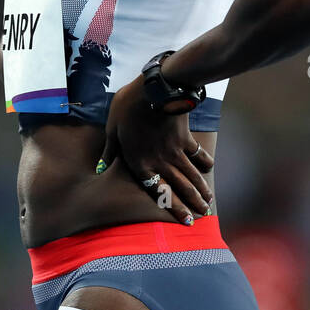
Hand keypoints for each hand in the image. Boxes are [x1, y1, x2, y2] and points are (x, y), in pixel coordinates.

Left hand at [98, 73, 213, 223]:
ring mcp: (175, 152)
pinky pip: (198, 154)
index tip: (186, 220)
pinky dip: (205, 162)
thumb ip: (110, 150)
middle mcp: (160, 163)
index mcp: (140, 164)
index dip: (173, 207)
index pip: (158, 192)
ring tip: (208, 201)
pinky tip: (209, 169)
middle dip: (193, 203)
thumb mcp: (112, 128)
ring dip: (201, 189)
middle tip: (204, 214)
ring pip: (192, 175)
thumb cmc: (127, 108)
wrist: (154, 89)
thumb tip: (100, 167)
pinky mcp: (186, 138)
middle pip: (180, 187)